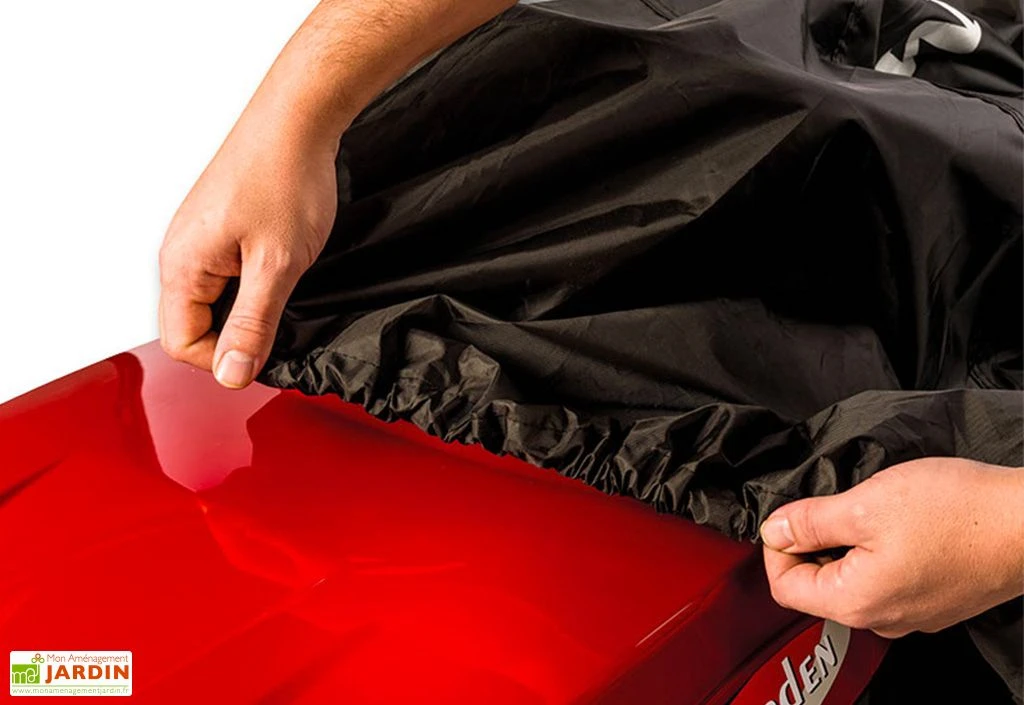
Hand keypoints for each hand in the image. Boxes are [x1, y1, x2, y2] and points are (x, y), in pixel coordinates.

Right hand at [158, 119, 336, 387]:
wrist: (296, 121)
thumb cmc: (285, 178)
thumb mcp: (277, 265)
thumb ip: (253, 323)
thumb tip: (232, 373)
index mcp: (181, 266)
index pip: (181, 344)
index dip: (224, 359)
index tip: (264, 350)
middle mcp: (179, 254)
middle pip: (193, 326)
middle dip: (236, 333)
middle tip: (280, 315)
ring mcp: (197, 241)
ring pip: (212, 303)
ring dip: (247, 308)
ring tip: (282, 282)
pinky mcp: (217, 230)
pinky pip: (224, 278)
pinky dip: (252, 284)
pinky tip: (279, 267)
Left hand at [760, 458, 1023, 637]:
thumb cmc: (956, 513)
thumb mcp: (864, 506)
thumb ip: (811, 522)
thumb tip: (774, 530)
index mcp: (856, 602)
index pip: (784, 588)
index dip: (777, 547)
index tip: (789, 517)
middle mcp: (883, 619)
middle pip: (817, 587)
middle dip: (812, 544)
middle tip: (830, 506)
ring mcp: (912, 613)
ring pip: (853, 581)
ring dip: (846, 545)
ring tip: (867, 511)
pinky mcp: (935, 600)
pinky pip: (887, 580)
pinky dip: (878, 552)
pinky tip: (897, 524)